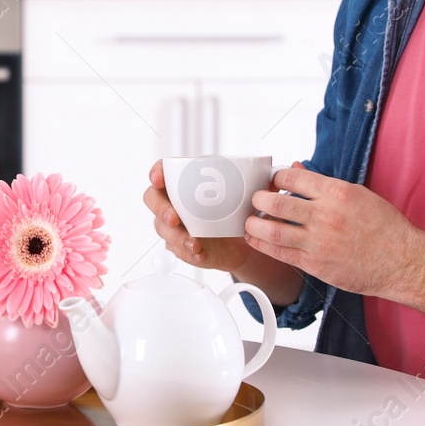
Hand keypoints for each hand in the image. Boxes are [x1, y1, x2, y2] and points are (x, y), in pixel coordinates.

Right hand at [143, 160, 257, 274]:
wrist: (241, 240)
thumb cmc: (236, 210)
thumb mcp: (245, 194)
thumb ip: (254, 184)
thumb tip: (272, 178)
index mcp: (182, 183)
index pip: (161, 172)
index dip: (156, 173)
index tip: (159, 178)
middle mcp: (172, 202)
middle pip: (152, 200)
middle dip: (160, 209)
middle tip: (174, 218)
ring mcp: (173, 226)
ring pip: (163, 229)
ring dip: (176, 237)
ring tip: (194, 244)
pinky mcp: (180, 247)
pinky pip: (177, 251)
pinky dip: (188, 254)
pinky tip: (200, 254)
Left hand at [248, 162, 424, 300]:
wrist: (403, 261)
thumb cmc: (385, 227)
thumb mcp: (357, 194)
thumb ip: (322, 183)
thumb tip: (296, 169)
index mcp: (337, 193)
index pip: (292, 178)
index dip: (275, 178)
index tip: (271, 182)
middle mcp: (326, 216)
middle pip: (275, 203)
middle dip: (258, 200)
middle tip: (255, 200)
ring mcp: (319, 242)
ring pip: (273, 231)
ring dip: (254, 225)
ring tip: (249, 221)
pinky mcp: (317, 265)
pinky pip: (281, 254)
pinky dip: (263, 246)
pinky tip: (255, 240)